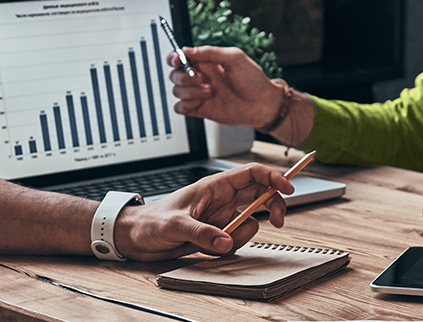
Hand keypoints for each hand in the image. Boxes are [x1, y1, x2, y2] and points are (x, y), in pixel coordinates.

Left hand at [113, 163, 294, 259]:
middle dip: (272, 206)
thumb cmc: (150, 221)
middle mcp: (221, 200)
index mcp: (214, 186)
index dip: (273, 177)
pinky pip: (235, 240)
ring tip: (218, 242)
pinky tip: (207, 249)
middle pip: (260, 195)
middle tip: (278, 221)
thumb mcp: (175, 225)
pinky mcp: (216, 234)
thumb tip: (225, 241)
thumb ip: (202, 233)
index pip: (251, 173)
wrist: (134, 238)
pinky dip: (227, 248)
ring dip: (241, 235)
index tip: (287, 188)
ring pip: (249, 222)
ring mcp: (220, 217)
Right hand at [168, 46, 280, 127]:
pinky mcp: (200, 109)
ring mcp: (199, 94)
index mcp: (206, 62)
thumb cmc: (253, 80)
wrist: (263, 104)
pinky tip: (199, 102)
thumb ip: (210, 52)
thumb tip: (188, 50)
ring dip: (189, 91)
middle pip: (175, 74)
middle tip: (202, 79)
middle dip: (184, 76)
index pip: (180, 57)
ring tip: (209, 91)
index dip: (174, 58)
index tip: (178, 60)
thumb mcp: (235, 58)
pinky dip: (185, 105)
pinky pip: (180, 108)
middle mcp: (201, 77)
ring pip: (177, 91)